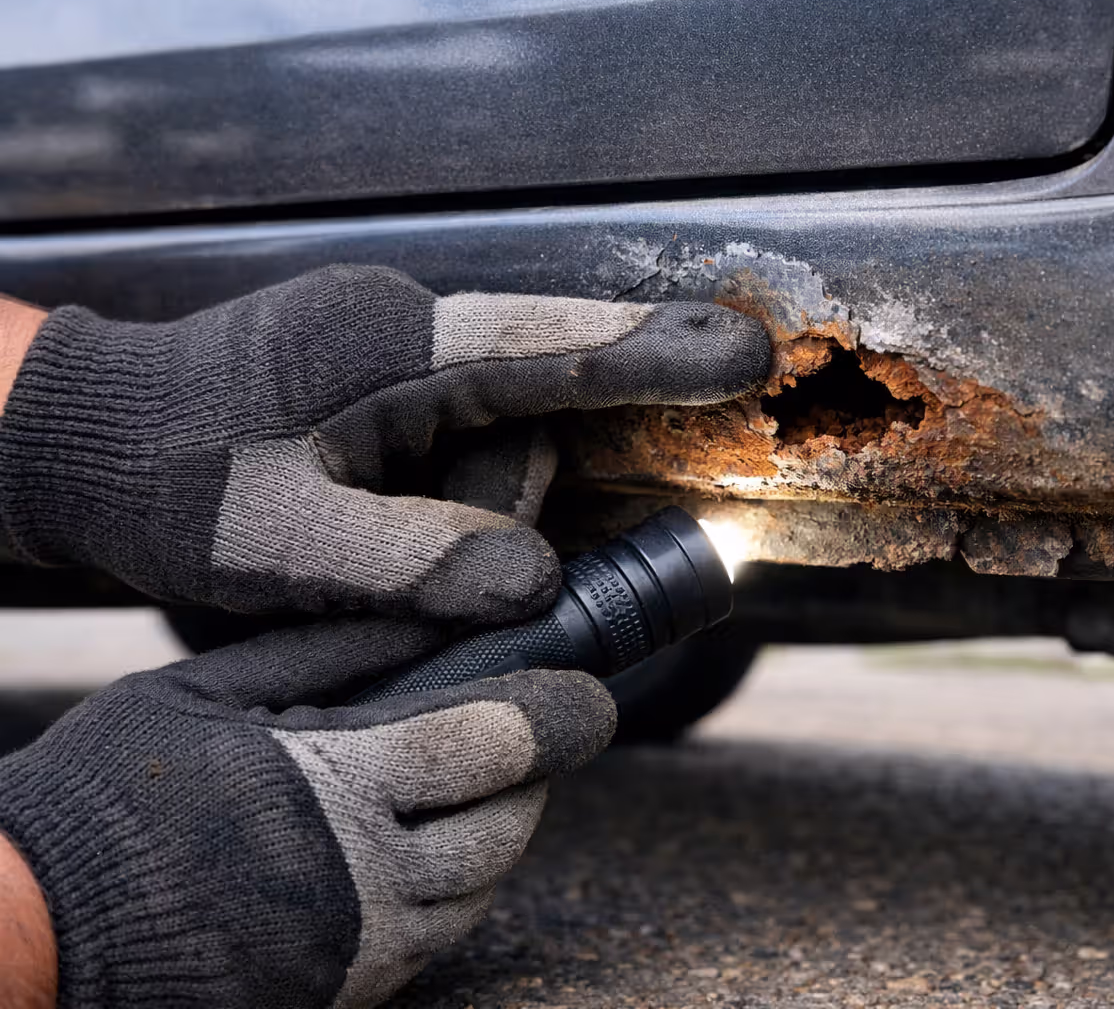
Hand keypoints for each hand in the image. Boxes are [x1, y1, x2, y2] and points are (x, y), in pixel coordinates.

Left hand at [0, 266, 768, 620]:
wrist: (88, 439)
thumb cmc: (169, 485)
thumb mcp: (277, 542)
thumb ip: (412, 562)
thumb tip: (534, 583)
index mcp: (390, 345)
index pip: (554, 345)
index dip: (661, 352)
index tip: (754, 352)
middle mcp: (408, 336)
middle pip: (537, 413)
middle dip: (518, 497)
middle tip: (430, 547)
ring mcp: (401, 362)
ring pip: (502, 444)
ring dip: (467, 517)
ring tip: (355, 548)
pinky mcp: (393, 394)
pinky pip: (466, 447)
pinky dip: (459, 503)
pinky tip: (399, 536)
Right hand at [0, 618, 614, 1008]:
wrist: (40, 929)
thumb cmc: (113, 793)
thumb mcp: (209, 693)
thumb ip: (329, 652)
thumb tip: (429, 613)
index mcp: (332, 787)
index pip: (492, 747)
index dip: (555, 712)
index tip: (589, 688)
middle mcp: (363, 878)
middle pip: (507, 822)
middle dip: (537, 771)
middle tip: (538, 726)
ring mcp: (359, 946)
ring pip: (484, 886)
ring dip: (503, 828)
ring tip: (484, 780)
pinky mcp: (347, 989)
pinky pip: (441, 935)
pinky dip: (460, 884)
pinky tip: (435, 842)